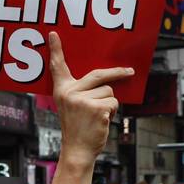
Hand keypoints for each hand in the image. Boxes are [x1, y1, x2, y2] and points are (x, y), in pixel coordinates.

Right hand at [49, 32, 130, 168]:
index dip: (55, 49)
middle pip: (98, 74)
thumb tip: (106, 78)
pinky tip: (101, 120)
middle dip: (117, 73)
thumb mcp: (71, 106)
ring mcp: (82, 100)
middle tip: (129, 72)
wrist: (77, 149)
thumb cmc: (77, 127)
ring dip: (109, 103)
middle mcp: (69, 92)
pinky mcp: (96, 107)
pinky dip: (112, 111)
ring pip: (109, 91)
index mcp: (61, 90)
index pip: (57, 66)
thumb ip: (80, 91)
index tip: (53, 34)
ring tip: (97, 115)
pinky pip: (113, 101)